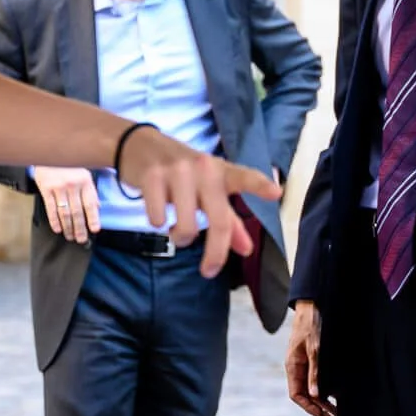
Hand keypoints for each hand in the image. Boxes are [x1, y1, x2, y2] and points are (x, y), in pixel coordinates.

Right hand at [33, 166, 100, 243]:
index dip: (93, 218)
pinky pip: (51, 209)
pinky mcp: (46, 189)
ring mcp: (58, 187)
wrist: (49, 152)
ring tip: (70, 237)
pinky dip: (54, 221)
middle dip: (80, 228)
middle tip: (81, 239)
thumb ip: (90, 190)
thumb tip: (98, 207)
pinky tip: (58, 229)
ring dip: (68, 228)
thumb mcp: (83, 173)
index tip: (94, 230)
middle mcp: (73, 185)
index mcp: (85, 181)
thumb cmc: (69, 165)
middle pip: (78, 212)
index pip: (91, 204)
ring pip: (65, 213)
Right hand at [115, 125, 277, 277]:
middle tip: (209, 270)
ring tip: (175, 229)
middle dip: (215, 253)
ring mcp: (177, 171)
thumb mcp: (208, 190)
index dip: (260, 185)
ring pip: (186, 226)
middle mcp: (203, 168)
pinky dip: (157, 224)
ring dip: (180, 238)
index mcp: (221, 171)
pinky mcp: (152, 176)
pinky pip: (157, 218)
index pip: (244, 177)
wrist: (140, 145)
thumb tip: (246, 249)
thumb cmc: (183, 173)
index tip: (276, 193)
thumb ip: (229, 220)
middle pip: (218, 220)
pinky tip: (157, 214)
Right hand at [284, 301, 333, 415]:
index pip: (296, 395)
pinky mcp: (312, 358)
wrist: (313, 305)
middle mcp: (297, 367)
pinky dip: (325, 388)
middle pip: (305, 395)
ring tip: (336, 411)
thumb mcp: (316, 349)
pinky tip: (335, 394)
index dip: (309, 408)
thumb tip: (315, 395)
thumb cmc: (312, 324)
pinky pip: (316, 378)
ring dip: (323, 400)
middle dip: (318, 408)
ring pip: (311, 388)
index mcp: (293, 366)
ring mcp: (304, 363)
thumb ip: (315, 372)